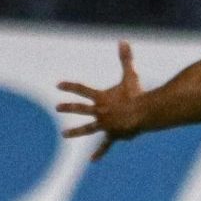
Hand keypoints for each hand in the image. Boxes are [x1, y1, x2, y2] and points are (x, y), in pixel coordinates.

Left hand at [56, 40, 148, 159]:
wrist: (142, 114)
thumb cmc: (137, 94)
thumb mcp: (130, 75)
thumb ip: (125, 59)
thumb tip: (123, 41)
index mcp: (101, 98)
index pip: (82, 90)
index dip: (70, 87)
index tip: (58, 85)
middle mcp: (100, 111)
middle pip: (80, 109)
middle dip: (68, 107)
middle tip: (57, 107)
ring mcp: (105, 124)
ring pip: (87, 128)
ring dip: (75, 131)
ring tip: (64, 134)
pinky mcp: (112, 134)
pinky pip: (105, 144)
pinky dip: (99, 151)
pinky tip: (92, 159)